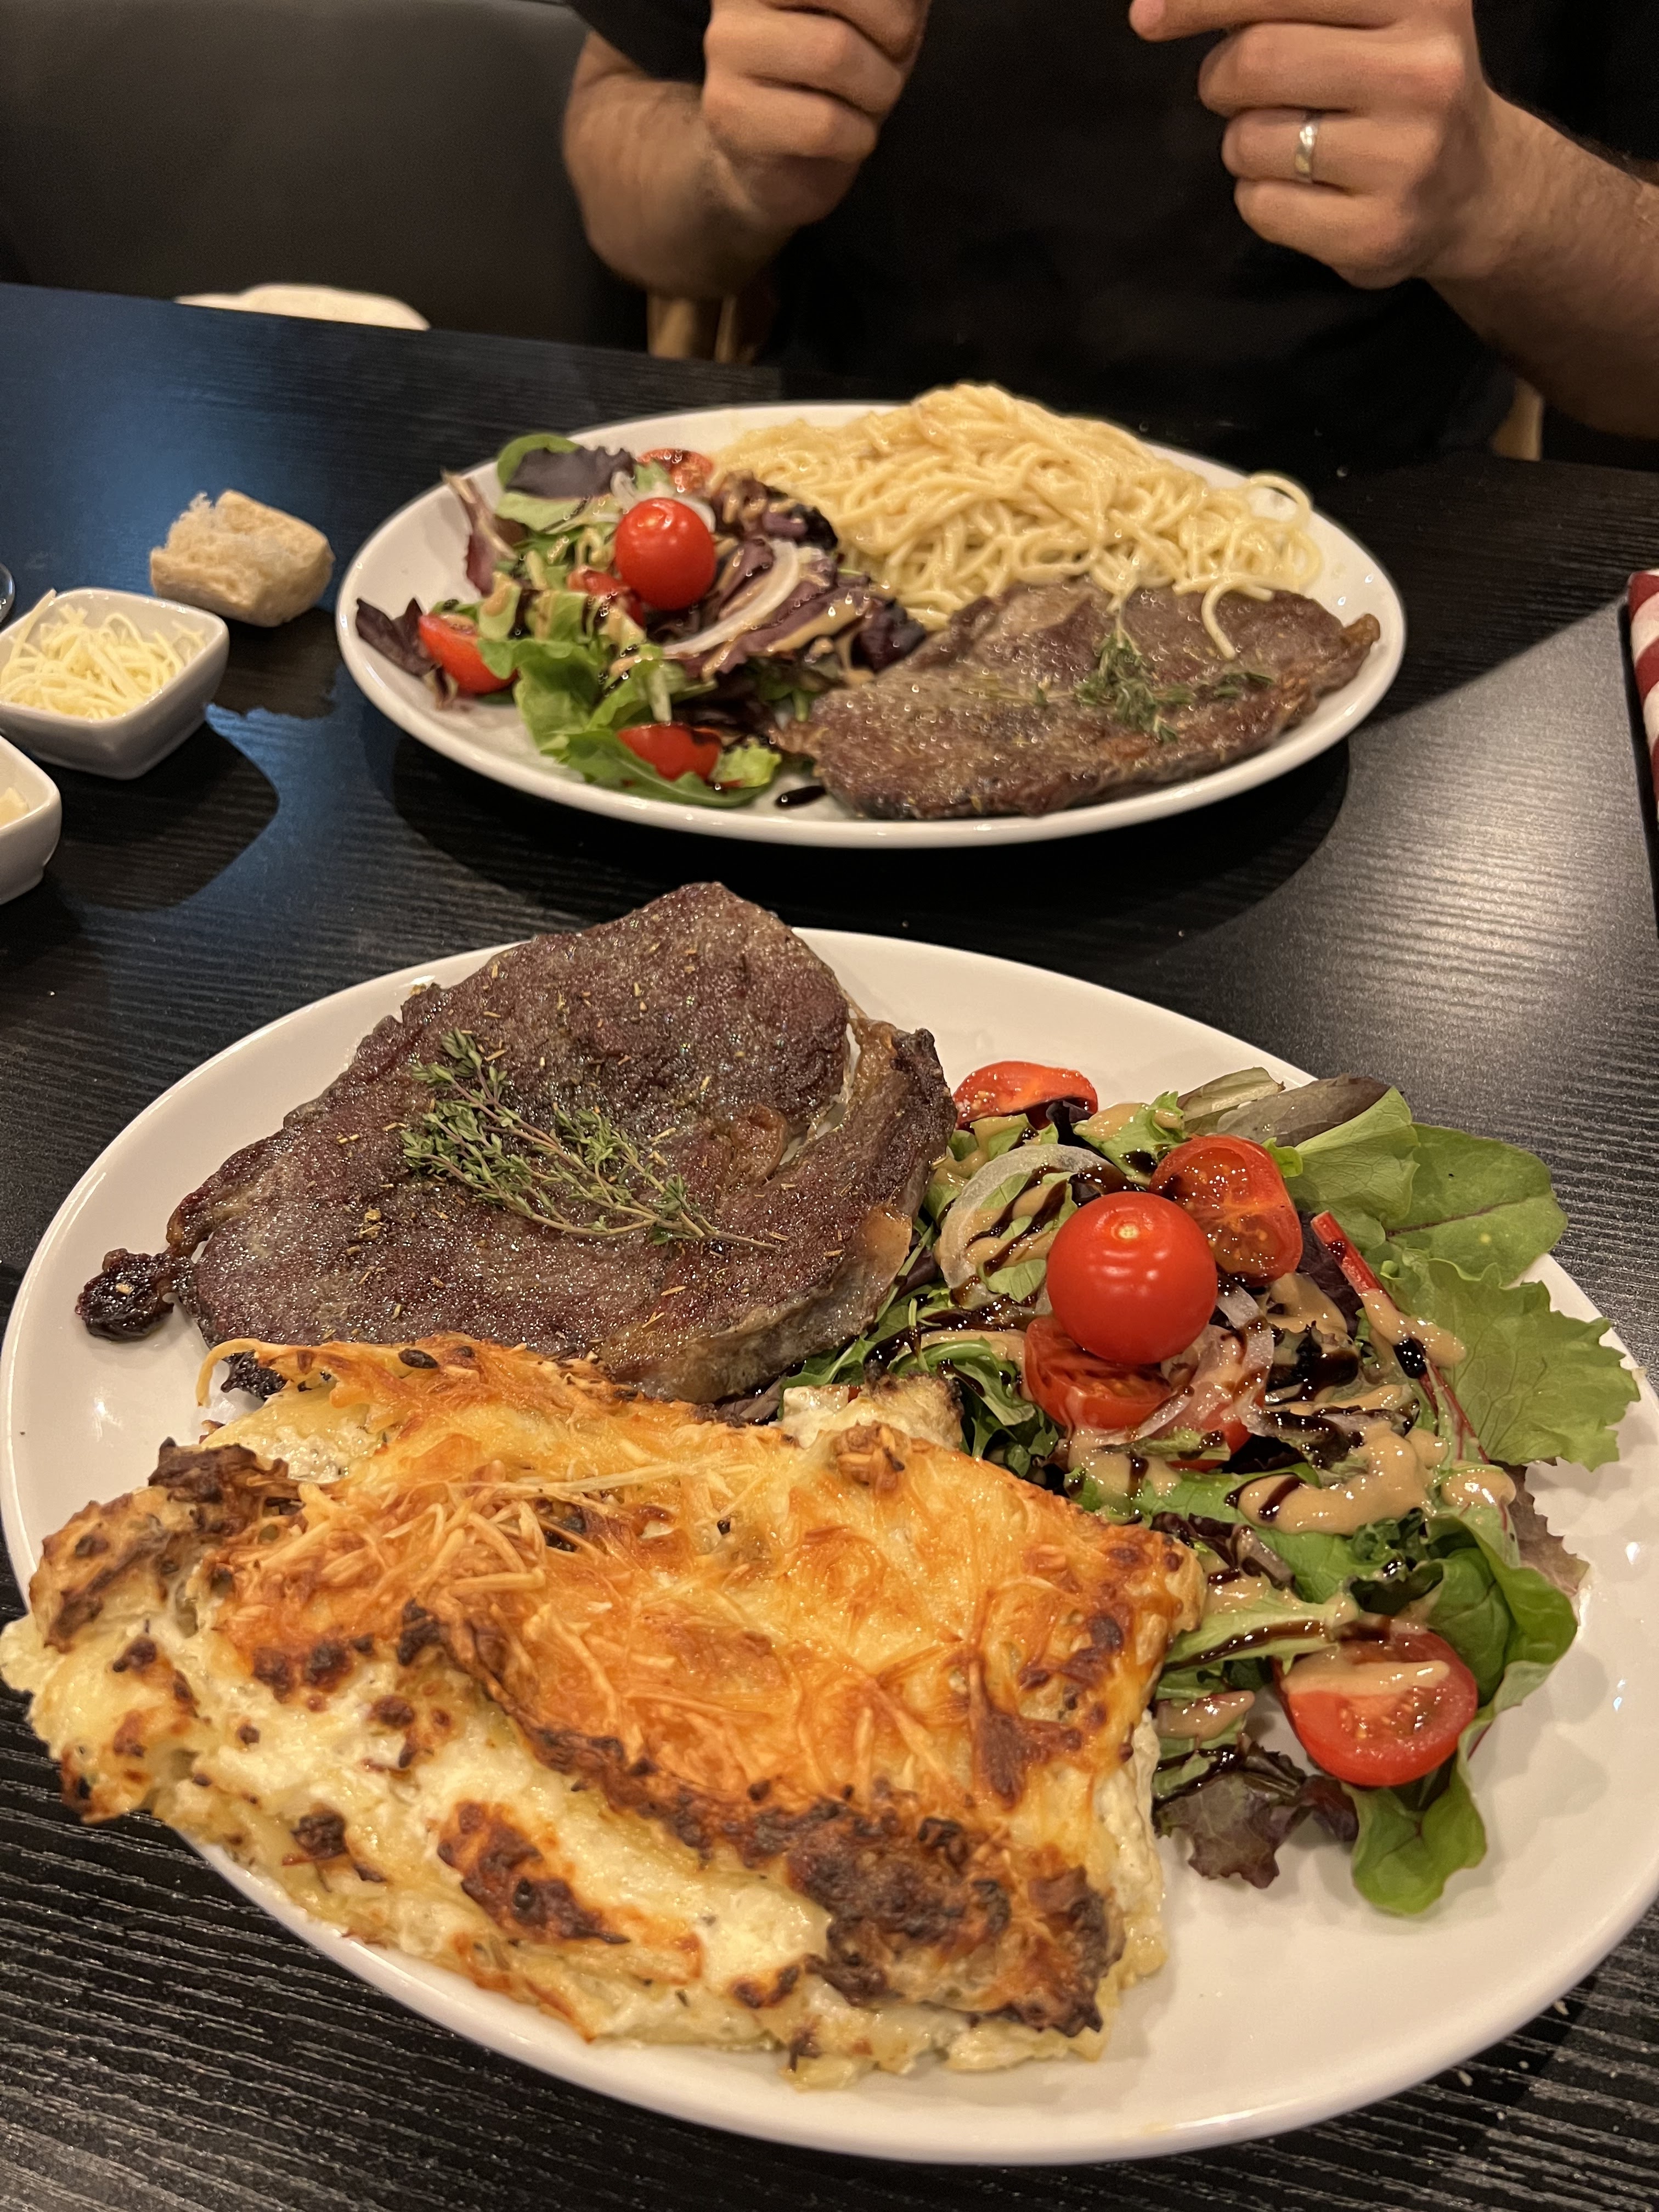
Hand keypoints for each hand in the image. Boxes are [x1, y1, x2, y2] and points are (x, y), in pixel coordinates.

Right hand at [702, 0, 930, 233]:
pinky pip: (822, 124)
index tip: (898, 26)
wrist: (784, 161)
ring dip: (879, 89)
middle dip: (895, 33)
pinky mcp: (729, 111)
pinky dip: (858, 138)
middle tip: (891, 61)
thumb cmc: (841, 76)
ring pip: (834, 54)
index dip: (896, 2)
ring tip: (869, 101)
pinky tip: (847, 138)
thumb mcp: (880, 13)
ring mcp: (726, 46)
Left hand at [1129, 0, 1515, 289]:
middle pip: (1254, 61)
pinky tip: (1307, 190)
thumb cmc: (1394, 84)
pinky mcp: (1377, 231)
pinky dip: (1260, 197)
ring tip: (1292, 141)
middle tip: (1239, 90)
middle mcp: (1422, 71)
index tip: (1146, 17)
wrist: (1476, 187)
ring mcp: (1405, 157)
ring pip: (1248, 140)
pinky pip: (1260, 206)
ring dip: (1243, 142)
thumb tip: (1167, 2)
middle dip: (1222, 78)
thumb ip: (1290, 0)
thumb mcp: (1372, 12)